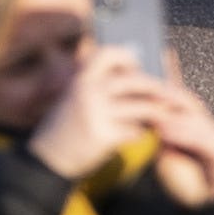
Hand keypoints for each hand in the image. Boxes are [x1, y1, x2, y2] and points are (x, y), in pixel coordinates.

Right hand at [28, 40, 165, 181]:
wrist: (45, 161)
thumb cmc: (63, 128)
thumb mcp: (73, 97)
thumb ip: (95, 84)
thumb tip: (130, 73)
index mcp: (81, 79)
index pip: (108, 53)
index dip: (127, 58)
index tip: (137, 68)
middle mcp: (89, 91)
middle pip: (135, 80)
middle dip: (156, 88)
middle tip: (168, 94)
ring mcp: (96, 113)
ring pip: (141, 106)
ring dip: (157, 112)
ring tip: (164, 116)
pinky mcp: (102, 136)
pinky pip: (135, 130)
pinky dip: (143, 132)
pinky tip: (144, 134)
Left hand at [132, 61, 213, 208]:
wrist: (210, 206)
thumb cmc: (186, 180)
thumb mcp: (168, 152)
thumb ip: (160, 133)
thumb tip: (144, 115)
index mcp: (191, 123)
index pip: (180, 95)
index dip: (171, 74)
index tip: (160, 54)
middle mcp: (205, 125)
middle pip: (188, 102)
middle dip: (170, 91)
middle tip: (148, 85)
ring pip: (196, 118)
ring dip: (174, 114)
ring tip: (155, 113)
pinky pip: (205, 140)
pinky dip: (186, 135)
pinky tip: (168, 133)